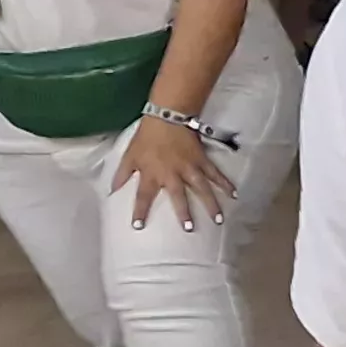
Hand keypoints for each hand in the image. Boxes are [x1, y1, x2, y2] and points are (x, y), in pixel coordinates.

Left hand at [111, 116, 234, 231]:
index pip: (143, 196)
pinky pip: (215, 174)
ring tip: (218, 219)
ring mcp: (189, 168)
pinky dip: (225, 183)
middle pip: (178, 197)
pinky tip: (234, 194)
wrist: (167, 118)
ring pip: (202, 188)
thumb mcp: (129, 156)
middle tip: (190, 229)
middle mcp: (172, 174)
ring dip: (211, 204)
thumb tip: (111, 191)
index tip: (138, 226)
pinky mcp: (202, 160)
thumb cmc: (146, 138)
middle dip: (184, 212)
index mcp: (151, 174)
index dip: (140, 211)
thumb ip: (122, 174)